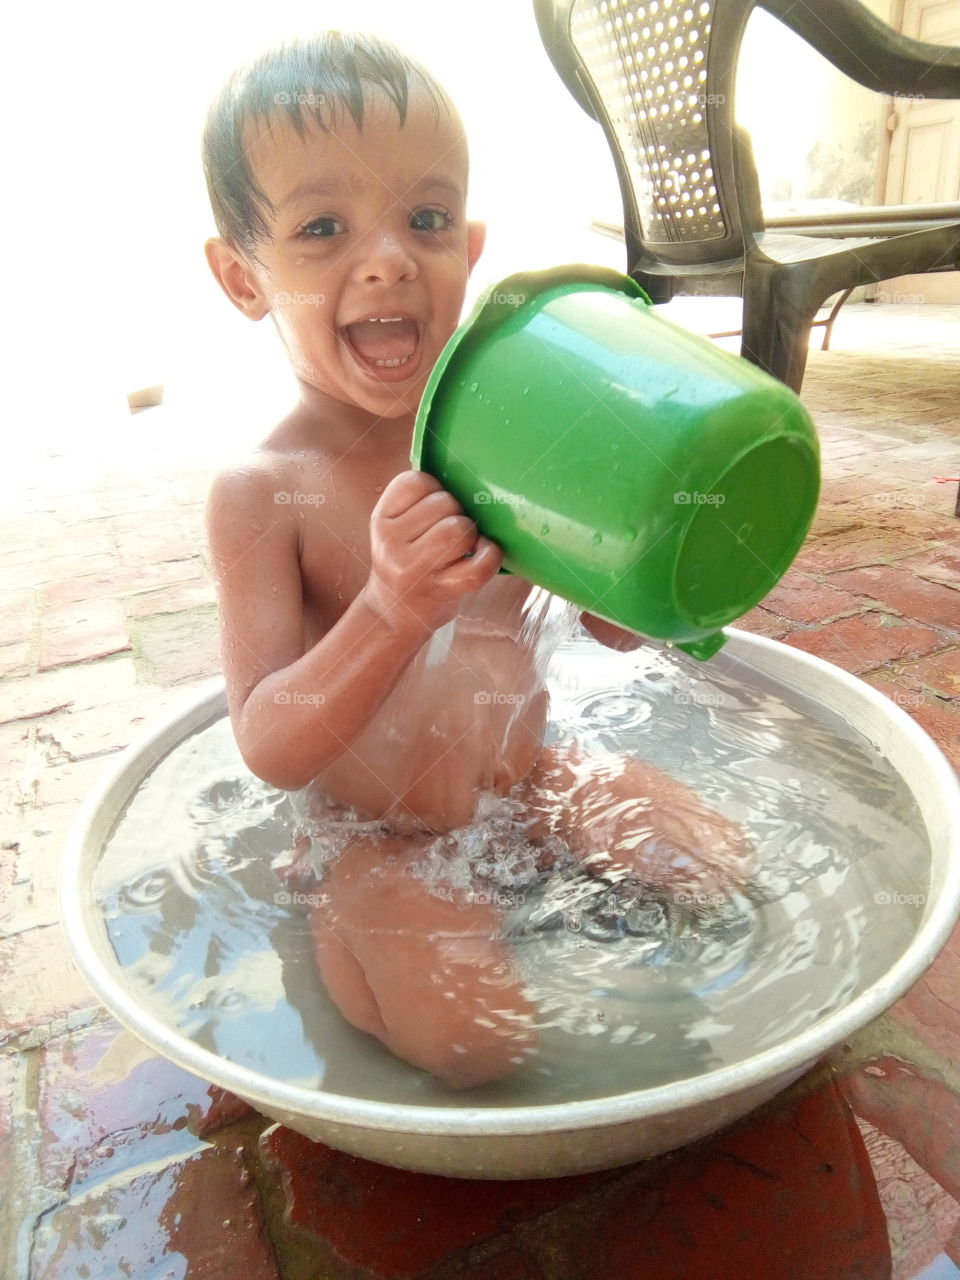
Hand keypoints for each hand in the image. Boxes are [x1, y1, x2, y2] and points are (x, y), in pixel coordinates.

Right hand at [361, 471, 501, 637]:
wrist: (392, 614)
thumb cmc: (406, 561)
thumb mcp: (396, 528)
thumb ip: (418, 501)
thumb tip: (466, 471)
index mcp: (381, 519)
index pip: (415, 481)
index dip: (434, 488)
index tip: (434, 508)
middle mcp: (390, 542)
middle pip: (443, 504)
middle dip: (456, 513)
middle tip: (450, 531)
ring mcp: (413, 569)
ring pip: (458, 530)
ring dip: (470, 533)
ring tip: (463, 546)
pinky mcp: (440, 591)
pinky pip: (477, 567)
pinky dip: (489, 557)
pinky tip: (483, 554)